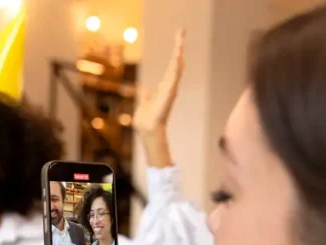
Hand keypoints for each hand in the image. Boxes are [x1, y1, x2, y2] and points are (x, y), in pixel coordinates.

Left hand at [132, 29, 184, 167]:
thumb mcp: (145, 101)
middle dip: (178, 47)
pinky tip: (178, 56)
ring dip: (178, 53)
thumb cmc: (147, 119)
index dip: (175, 53)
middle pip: (176, 63)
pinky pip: (174, 77)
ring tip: (180, 39)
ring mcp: (171, 89)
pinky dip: (176, 67)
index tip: (179, 40)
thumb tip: (144, 89)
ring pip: (176, 67)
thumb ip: (146, 94)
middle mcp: (170, 86)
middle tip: (181, 32)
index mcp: (165, 86)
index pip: (172, 66)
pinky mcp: (169, 94)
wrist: (147, 130)